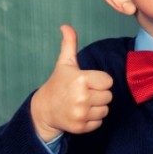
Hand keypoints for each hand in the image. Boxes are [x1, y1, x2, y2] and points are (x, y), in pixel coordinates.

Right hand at [30, 25, 112, 141]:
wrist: (44, 109)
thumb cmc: (58, 83)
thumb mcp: (65, 63)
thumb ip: (69, 44)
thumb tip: (65, 26)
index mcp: (81, 79)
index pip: (107, 81)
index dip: (99, 81)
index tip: (87, 82)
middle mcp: (81, 97)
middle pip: (108, 96)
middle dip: (99, 94)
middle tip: (84, 93)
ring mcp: (80, 114)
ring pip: (105, 109)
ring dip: (97, 107)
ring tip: (82, 103)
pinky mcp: (80, 127)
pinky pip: (99, 122)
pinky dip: (92, 119)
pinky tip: (81, 113)